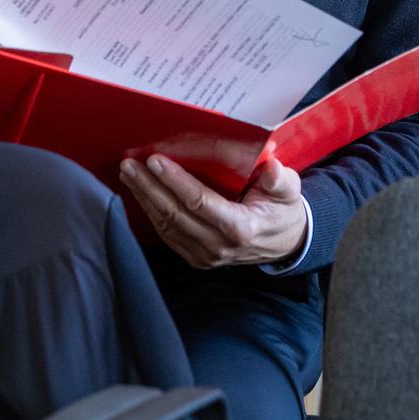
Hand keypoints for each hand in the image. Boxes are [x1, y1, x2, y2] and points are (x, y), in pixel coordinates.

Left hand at [121, 154, 308, 268]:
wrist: (284, 243)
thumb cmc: (282, 210)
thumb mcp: (289, 191)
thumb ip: (281, 180)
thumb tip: (272, 167)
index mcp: (240, 228)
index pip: (199, 202)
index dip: (174, 181)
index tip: (155, 160)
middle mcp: (219, 246)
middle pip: (175, 214)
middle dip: (149, 187)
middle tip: (130, 164)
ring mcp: (205, 256)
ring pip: (166, 226)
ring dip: (145, 198)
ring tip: (129, 174)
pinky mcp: (196, 258)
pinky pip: (168, 234)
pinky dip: (151, 213)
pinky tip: (141, 194)